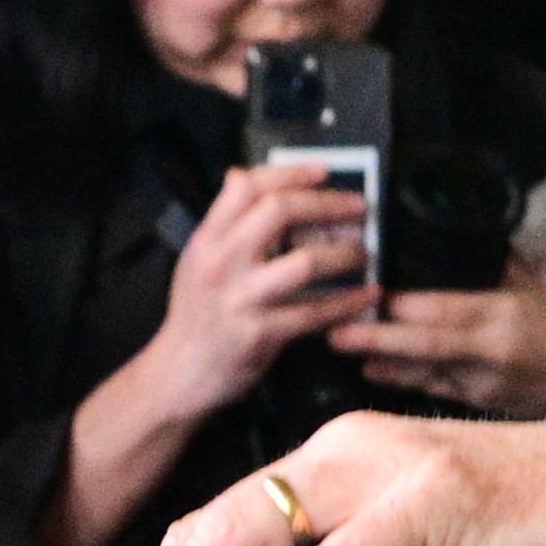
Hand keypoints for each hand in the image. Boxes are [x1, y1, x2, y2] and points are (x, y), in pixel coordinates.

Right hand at [140, 159, 375, 417]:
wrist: (178, 374)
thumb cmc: (195, 315)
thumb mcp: (197, 259)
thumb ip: (222, 221)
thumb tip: (239, 174)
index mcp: (207, 239)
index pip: (247, 187)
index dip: (290, 173)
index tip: (324, 171)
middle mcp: (221, 263)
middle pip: (278, 213)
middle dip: (327, 204)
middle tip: (360, 207)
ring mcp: (241, 300)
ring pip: (303, 263)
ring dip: (344, 253)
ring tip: (365, 252)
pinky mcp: (260, 335)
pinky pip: (314, 313)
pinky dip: (347, 302)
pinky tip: (367, 296)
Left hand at [326, 267, 545, 421]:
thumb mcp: (533, 291)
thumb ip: (491, 266)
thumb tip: (451, 232)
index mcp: (505, 314)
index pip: (444, 307)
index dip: (402, 302)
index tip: (364, 285)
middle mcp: (493, 352)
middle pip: (425, 344)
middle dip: (377, 337)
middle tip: (335, 327)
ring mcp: (487, 386)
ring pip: (424, 373)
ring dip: (382, 360)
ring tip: (342, 347)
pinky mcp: (485, 409)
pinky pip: (437, 393)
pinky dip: (405, 382)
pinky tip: (374, 373)